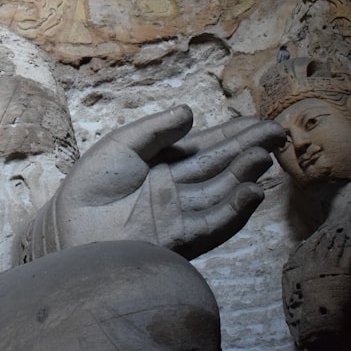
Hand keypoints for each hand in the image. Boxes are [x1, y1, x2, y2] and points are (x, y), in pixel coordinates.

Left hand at [24, 106, 285, 258]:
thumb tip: (192, 113)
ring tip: (262, 156)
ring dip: (244, 176)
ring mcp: (180, 212)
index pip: (209, 146)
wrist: (71, 221)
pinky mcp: (178, 237)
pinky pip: (212, 223)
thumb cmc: (92, 182)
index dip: (236, 134)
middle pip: (222, 167)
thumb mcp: (123, 144)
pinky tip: (251, 191)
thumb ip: (157, 130)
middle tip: (278, 134)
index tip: (262, 122)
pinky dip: (234, 209)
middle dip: (250, 150)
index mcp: (166, 162)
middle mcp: (179, 187)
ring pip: (221, 193)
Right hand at [283, 227, 350, 350]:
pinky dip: (350, 246)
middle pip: (325, 246)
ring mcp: (332, 266)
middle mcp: (319, 264)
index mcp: (307, 268)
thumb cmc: (314, 308)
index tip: (321, 234)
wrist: (325, 316)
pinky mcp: (345, 271)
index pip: (311, 249)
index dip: (317, 240)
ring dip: (340, 239)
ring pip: (336, 247)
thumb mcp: (304, 294)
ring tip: (343, 233)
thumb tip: (303, 282)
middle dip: (330, 237)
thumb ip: (305, 284)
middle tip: (334, 230)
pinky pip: (348, 254)